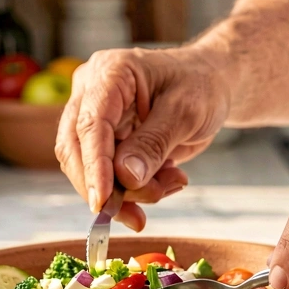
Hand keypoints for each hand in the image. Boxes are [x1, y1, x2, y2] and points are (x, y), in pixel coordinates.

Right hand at [56, 46, 233, 230]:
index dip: (95, 167)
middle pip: (77, 149)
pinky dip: (135, 189)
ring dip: (127, 192)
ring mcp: (95, 117)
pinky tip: (166, 180)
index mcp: (109, 73)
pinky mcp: (106, 140)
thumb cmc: (201, 84)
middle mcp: (92, 93)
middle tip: (140, 215)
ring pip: (90, 168)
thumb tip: (125, 176)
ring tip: (170, 185)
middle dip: (107, 188)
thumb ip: (154, 143)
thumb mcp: (186, 111)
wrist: (211, 83)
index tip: (103, 202)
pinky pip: (108, 175)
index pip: (90, 124)